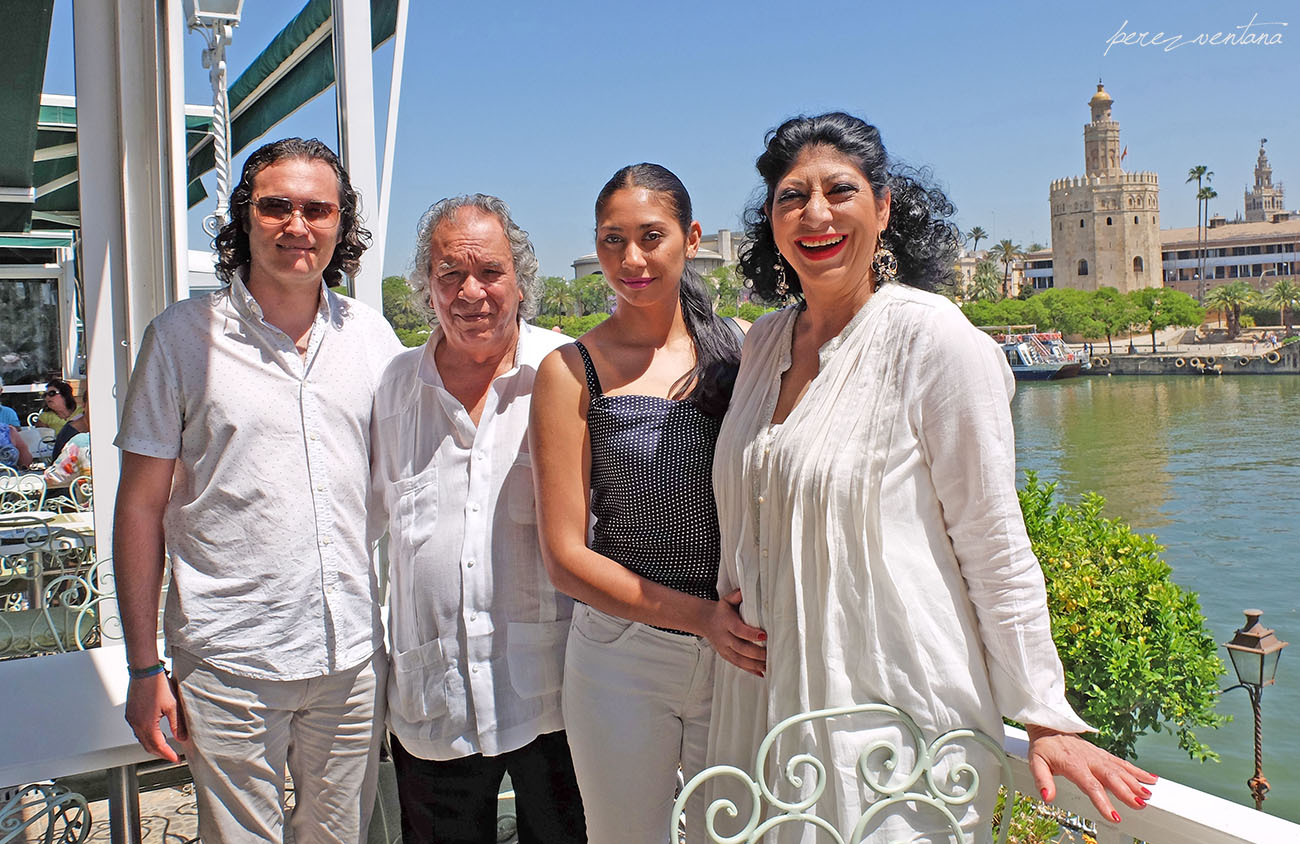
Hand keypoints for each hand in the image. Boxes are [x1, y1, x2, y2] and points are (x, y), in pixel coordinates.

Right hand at [124, 671, 186, 761]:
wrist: (144, 671)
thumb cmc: (157, 684)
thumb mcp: (172, 706)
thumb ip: (177, 724)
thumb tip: (182, 737)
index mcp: (146, 724)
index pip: (158, 746)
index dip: (167, 755)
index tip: (175, 759)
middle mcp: (136, 724)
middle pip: (147, 746)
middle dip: (160, 753)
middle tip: (171, 756)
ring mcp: (131, 718)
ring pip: (141, 739)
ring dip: (153, 745)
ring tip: (165, 746)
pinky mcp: (130, 713)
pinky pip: (137, 730)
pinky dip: (146, 736)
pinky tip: (155, 732)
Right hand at [701, 590, 765, 676]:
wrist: (705, 621)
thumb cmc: (721, 610)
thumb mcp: (726, 600)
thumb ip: (736, 595)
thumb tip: (745, 591)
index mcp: (726, 622)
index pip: (739, 630)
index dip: (751, 634)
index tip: (764, 636)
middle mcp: (724, 637)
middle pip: (741, 648)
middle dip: (757, 653)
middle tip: (772, 654)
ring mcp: (724, 648)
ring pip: (740, 659)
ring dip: (755, 664)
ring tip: (770, 666)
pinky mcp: (725, 655)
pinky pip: (738, 664)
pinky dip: (750, 670)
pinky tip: (762, 673)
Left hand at [1026, 725, 1156, 823]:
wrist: (1048, 725)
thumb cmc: (1043, 747)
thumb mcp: (1036, 763)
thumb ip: (1042, 780)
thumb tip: (1047, 797)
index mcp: (1074, 765)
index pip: (1091, 785)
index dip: (1103, 801)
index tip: (1113, 815)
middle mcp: (1089, 760)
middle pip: (1111, 777)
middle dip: (1127, 791)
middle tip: (1140, 804)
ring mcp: (1098, 756)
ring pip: (1120, 769)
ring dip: (1136, 782)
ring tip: (1149, 794)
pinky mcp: (1103, 754)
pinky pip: (1122, 762)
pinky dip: (1137, 770)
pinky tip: (1150, 778)